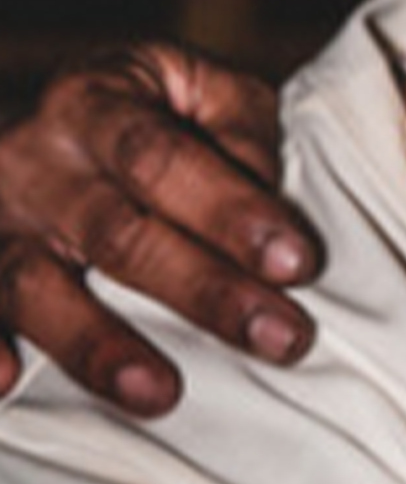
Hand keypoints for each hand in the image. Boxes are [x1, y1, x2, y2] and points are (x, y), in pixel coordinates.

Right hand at [0, 45, 316, 411]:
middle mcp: (32, 160)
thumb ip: (240, 131)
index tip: (298, 263)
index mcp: (95, 102)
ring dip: (95, 343)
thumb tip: (270, 200)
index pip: (163, 159)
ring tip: (159, 394)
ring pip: (32, 286)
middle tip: (281, 340)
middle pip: (114, 232)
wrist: (33, 114)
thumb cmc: (146, 112)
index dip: (229, 211)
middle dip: (202, 290)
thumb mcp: (197, 89)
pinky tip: (8, 384)